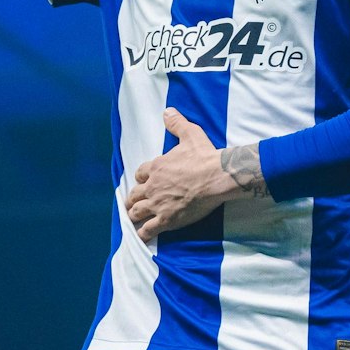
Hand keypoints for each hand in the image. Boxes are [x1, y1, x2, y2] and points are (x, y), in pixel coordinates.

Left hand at [125, 110, 242, 243]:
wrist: (216, 177)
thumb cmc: (204, 156)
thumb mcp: (190, 134)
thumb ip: (177, 124)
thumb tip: (167, 111)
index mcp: (157, 167)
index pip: (140, 174)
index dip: (142, 178)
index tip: (144, 181)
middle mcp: (153, 187)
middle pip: (135, 194)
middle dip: (133, 198)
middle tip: (133, 202)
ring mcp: (158, 204)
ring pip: (137, 212)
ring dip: (134, 215)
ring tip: (133, 218)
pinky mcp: (166, 219)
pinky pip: (148, 230)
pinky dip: (142, 234)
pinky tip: (140, 237)